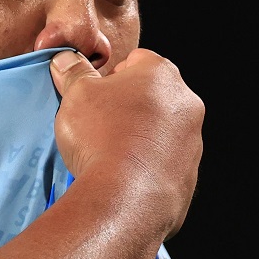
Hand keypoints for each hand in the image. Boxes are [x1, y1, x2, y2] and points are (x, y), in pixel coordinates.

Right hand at [49, 48, 203, 239]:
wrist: (125, 198)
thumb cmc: (102, 138)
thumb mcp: (76, 94)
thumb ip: (74, 72)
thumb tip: (66, 60)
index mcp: (162, 74)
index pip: (136, 60)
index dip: (110, 76)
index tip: (94, 94)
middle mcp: (185, 103)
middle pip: (151, 95)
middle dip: (126, 106)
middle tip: (98, 124)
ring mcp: (192, 141)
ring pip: (160, 130)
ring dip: (138, 136)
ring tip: (108, 153)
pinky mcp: (189, 175)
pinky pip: (164, 162)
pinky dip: (146, 165)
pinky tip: (122, 175)